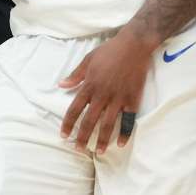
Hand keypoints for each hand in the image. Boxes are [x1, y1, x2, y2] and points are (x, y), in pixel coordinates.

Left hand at [59, 26, 156, 154]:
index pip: (75, 109)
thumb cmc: (110, 50)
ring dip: (102, 139)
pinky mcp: (132, 98)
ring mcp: (118, 98)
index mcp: (90, 85)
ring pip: (108, 124)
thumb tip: (61, 85)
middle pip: (89, 120)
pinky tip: (121, 143)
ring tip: (98, 151)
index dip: (68, 124)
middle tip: (78, 149)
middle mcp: (102, 94)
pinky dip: (125, 132)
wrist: (134, 44)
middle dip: (83, 137)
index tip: (64, 135)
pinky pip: (128, 119)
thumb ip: (75, 75)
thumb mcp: (88, 59)